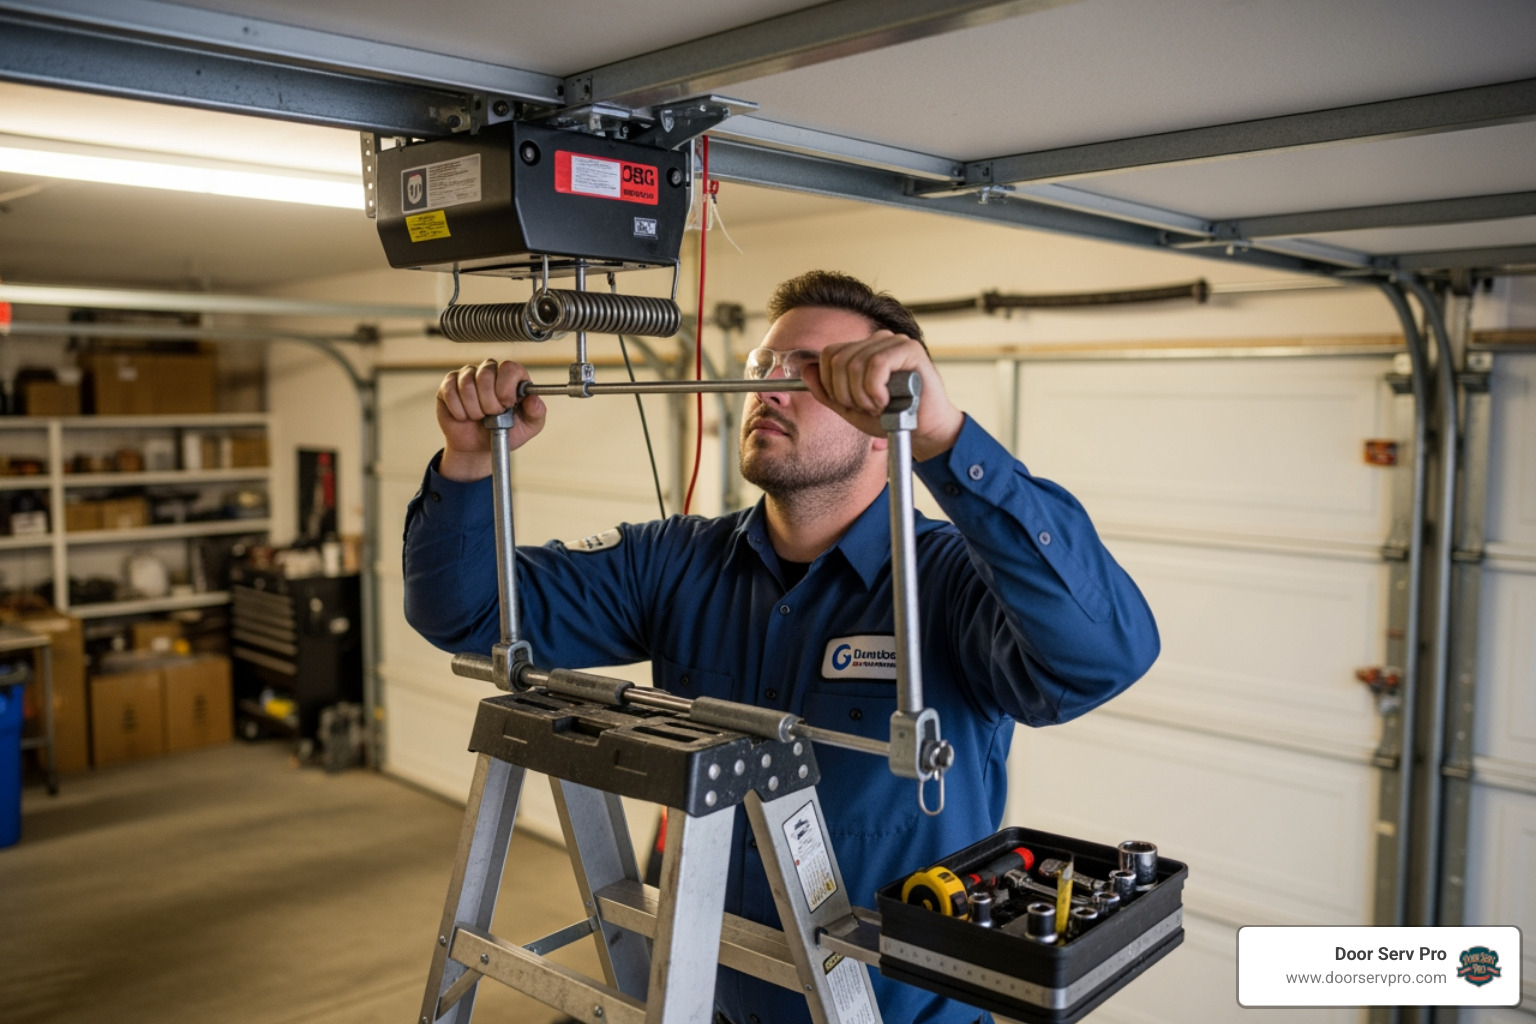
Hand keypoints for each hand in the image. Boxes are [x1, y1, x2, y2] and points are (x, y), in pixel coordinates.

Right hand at [435, 359, 546, 480]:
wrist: (479, 448)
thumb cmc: (505, 433)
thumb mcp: (528, 427)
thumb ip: (537, 413)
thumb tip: (534, 400)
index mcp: (512, 377)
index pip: (509, 367)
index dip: (506, 387)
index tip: (507, 404)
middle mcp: (490, 372)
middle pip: (487, 373)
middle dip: (489, 402)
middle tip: (492, 415)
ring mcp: (468, 376)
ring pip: (467, 383)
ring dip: (474, 408)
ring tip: (479, 417)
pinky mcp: (448, 385)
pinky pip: (450, 391)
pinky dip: (458, 410)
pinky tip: (464, 416)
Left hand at [799, 332, 964, 461]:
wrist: (924, 430)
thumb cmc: (891, 417)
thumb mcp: (850, 408)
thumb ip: (827, 392)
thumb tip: (806, 369)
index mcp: (863, 349)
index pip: (829, 355)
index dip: (830, 384)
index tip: (848, 404)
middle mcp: (877, 340)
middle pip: (838, 359)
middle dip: (845, 393)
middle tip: (866, 408)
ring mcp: (894, 342)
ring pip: (856, 364)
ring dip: (863, 396)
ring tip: (879, 407)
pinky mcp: (910, 349)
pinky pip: (877, 365)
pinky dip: (875, 390)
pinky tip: (887, 401)